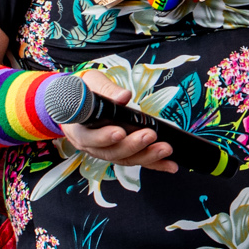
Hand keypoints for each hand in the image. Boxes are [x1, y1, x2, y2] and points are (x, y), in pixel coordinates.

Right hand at [59, 70, 177, 173]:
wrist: (78, 101)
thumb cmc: (85, 91)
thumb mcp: (91, 82)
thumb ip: (106, 89)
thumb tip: (124, 96)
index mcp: (78, 128)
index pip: (89, 137)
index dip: (104, 137)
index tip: (120, 132)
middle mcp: (90, 145)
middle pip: (111, 152)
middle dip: (132, 145)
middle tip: (150, 135)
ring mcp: (105, 151)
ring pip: (125, 159)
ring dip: (147, 156)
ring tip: (165, 149)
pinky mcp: (120, 153)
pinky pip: (136, 160)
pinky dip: (154, 164)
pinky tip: (170, 165)